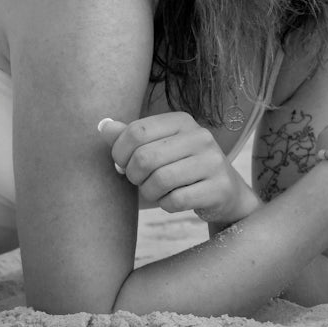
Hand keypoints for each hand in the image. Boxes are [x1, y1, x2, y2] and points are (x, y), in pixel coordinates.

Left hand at [96, 112, 259, 223]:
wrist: (224, 192)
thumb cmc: (181, 168)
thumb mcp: (158, 147)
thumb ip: (130, 137)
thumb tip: (103, 126)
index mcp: (182, 121)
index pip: (137, 131)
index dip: (120, 153)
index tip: (123, 164)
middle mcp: (201, 137)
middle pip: (145, 157)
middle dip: (133, 176)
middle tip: (139, 181)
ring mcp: (213, 161)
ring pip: (160, 180)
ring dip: (149, 192)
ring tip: (155, 191)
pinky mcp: (219, 187)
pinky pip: (176, 200)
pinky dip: (166, 205)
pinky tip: (173, 200)